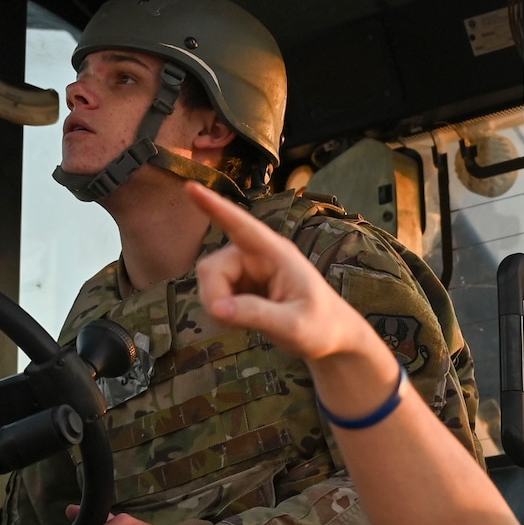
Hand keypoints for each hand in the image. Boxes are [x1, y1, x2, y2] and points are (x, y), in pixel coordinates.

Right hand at [189, 182, 402, 418]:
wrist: (331, 337)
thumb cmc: (321, 326)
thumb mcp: (294, 326)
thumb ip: (257, 315)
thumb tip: (217, 309)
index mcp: (276, 254)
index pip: (242, 226)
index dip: (215, 207)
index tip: (192, 187)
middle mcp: (256, 255)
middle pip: (210, 267)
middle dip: (214, 296)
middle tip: (233, 322)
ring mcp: (246, 269)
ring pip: (209, 282)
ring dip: (219, 306)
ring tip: (250, 321)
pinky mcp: (239, 284)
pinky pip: (213, 294)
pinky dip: (222, 311)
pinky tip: (245, 318)